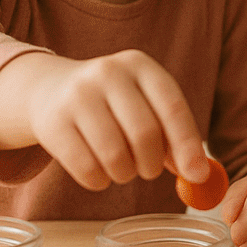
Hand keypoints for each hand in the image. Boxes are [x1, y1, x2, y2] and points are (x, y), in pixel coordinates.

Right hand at [0, 49, 208, 191]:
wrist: (49, 88)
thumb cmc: (112, 104)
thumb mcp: (144, 103)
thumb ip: (172, 134)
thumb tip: (198, 173)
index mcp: (140, 65)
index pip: (172, 106)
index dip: (188, 144)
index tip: (197, 175)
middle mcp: (108, 73)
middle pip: (144, 134)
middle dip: (151, 164)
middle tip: (148, 171)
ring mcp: (77, 95)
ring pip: (115, 156)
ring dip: (124, 174)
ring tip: (121, 168)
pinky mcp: (52, 122)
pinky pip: (86, 169)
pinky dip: (99, 181)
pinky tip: (98, 172)